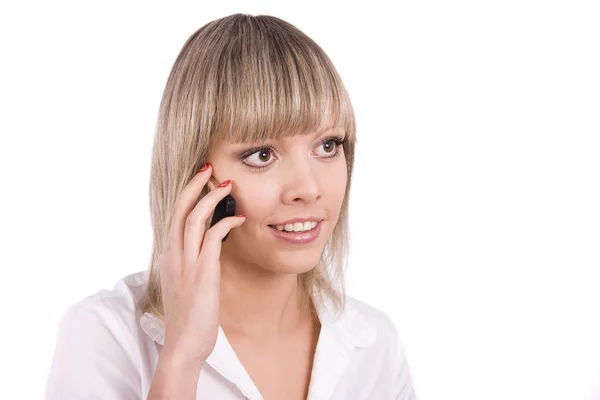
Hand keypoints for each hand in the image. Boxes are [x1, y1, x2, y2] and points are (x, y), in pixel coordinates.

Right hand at [157, 163, 243, 365]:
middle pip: (180, 208)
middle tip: (209, 168)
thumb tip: (206, 249)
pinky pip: (214, 237)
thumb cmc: (188, 316)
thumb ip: (191, 263)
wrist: (184, 344)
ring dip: (211, 197)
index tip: (199, 178)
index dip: (186, 194)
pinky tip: (240, 218)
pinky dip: (226, 222)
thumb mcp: (185, 283)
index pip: (174, 215)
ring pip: (194, 218)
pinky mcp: (202, 273)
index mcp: (169, 255)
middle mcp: (173, 254)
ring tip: (226, 184)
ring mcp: (186, 263)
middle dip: (194, 184)